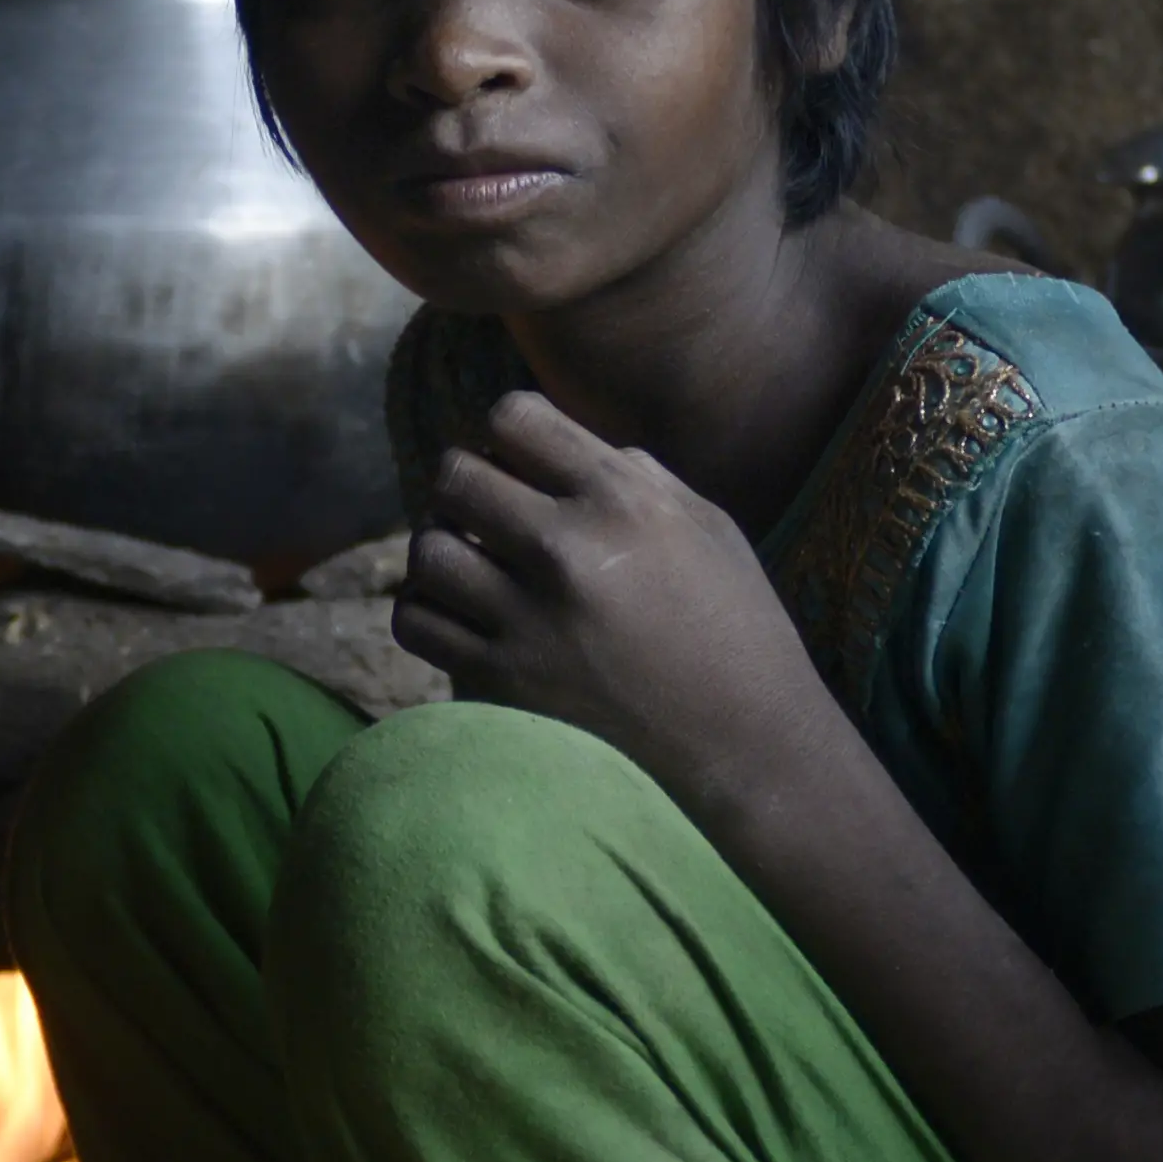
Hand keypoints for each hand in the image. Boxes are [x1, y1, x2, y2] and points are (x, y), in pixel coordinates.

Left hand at [392, 391, 843, 817]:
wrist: (746, 744)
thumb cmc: (737, 629)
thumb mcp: (707, 527)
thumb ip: (633, 474)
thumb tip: (560, 449)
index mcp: (622, 500)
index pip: (512, 417)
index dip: (509, 432)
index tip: (523, 461)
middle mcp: (566, 551)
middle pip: (454, 476)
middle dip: (466, 485)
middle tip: (488, 512)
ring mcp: (528, 620)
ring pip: (426, 550)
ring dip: (442, 548)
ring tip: (473, 565)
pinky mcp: (502, 682)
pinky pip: (416, 622)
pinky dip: (426, 609)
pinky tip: (461, 612)